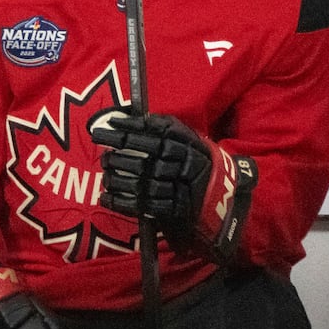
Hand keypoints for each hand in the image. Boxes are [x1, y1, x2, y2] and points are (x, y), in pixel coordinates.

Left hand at [90, 111, 257, 261]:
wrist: (225, 198)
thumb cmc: (197, 162)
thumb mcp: (189, 140)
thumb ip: (164, 128)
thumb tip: (131, 117)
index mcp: (190, 145)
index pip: (156, 133)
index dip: (131, 128)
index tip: (109, 125)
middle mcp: (187, 166)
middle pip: (146, 160)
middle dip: (119, 157)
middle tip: (103, 155)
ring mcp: (181, 190)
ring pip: (142, 185)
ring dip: (118, 180)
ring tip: (106, 175)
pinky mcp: (176, 211)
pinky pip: (144, 207)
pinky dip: (121, 202)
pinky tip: (106, 197)